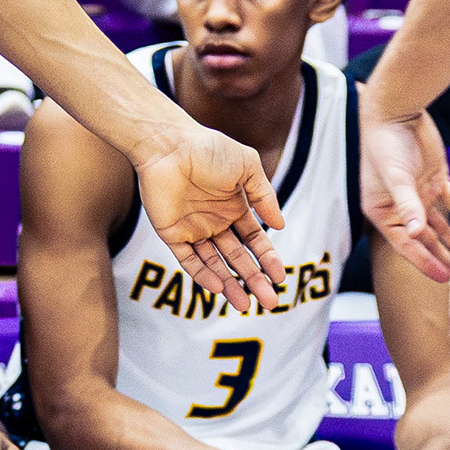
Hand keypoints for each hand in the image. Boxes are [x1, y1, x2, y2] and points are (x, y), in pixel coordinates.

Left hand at [133, 117, 289, 308]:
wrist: (169, 144)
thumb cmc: (209, 148)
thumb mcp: (248, 167)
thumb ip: (265, 196)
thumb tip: (280, 225)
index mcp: (234, 207)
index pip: (255, 241)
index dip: (267, 259)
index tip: (280, 278)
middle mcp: (215, 222)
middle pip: (238, 258)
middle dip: (254, 280)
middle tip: (270, 303)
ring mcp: (193, 229)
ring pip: (215, 264)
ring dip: (230, 285)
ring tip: (245, 306)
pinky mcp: (171, 233)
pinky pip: (188, 260)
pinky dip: (203, 274)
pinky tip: (218, 287)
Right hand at [359, 102, 449, 285]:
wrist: (397, 111)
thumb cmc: (386, 144)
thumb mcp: (395, 177)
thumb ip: (406, 204)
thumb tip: (412, 232)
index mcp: (384, 213)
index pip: (407, 246)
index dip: (425, 263)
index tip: (444, 279)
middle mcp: (402, 208)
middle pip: (425, 240)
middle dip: (443, 257)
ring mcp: (420, 195)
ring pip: (441, 225)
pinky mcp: (435, 181)